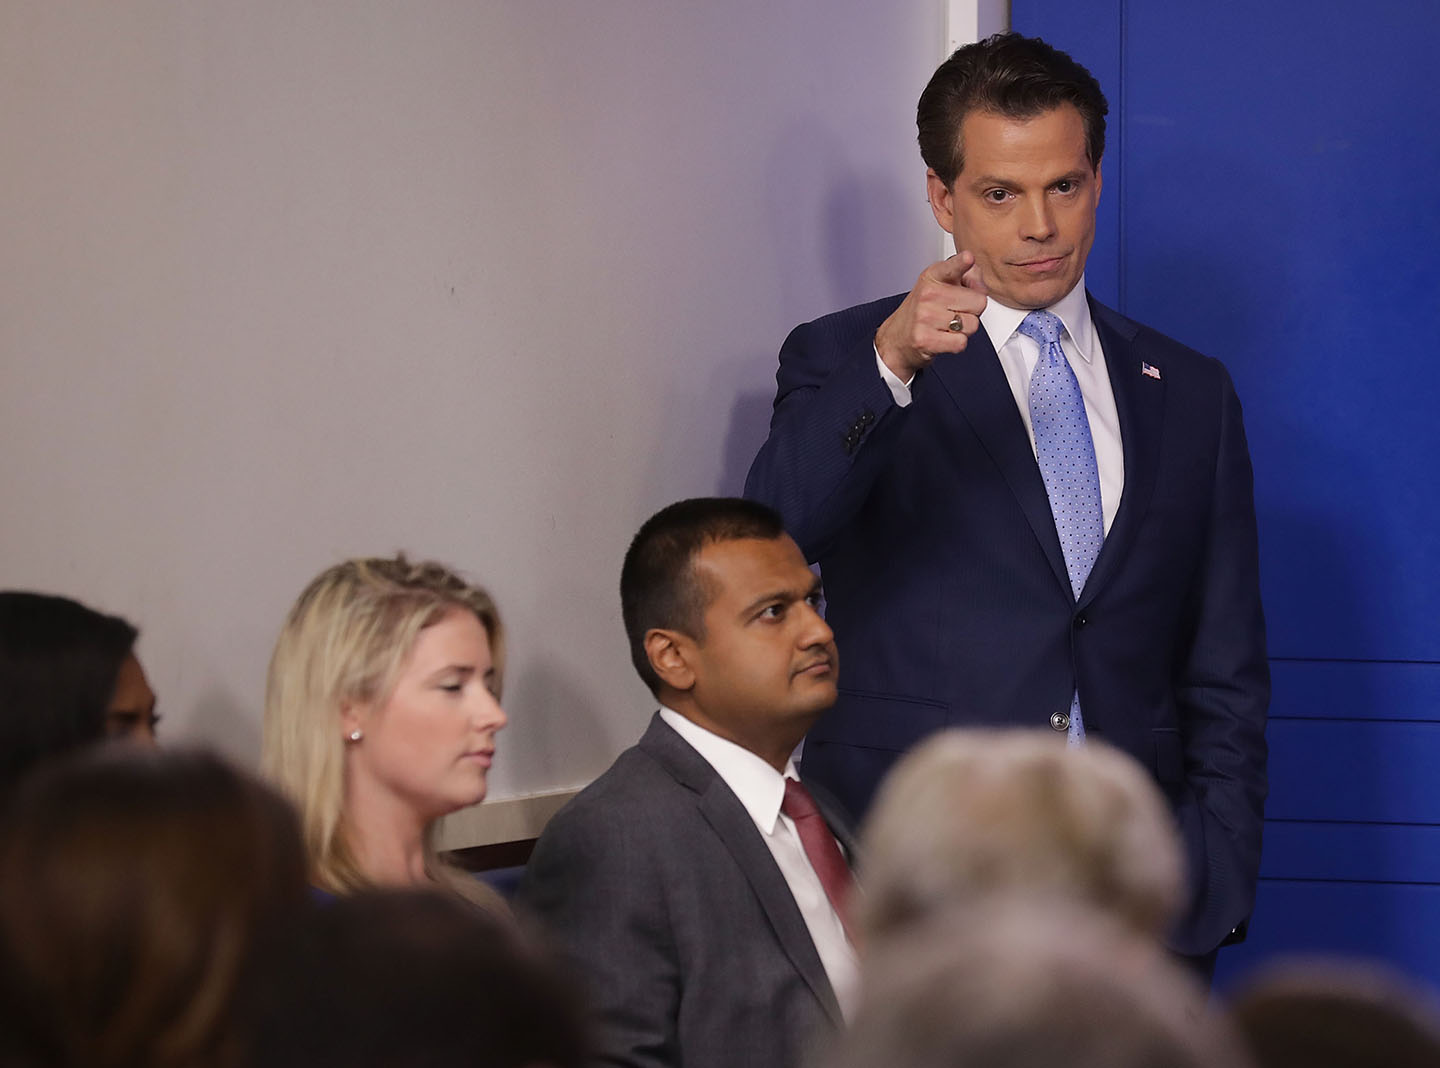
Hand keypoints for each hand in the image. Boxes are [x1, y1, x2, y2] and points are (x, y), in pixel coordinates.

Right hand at [874, 252, 987, 380]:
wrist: (898, 338)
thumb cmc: (925, 310)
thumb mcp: (943, 284)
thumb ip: (969, 277)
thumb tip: (981, 287)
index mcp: (933, 276)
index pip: (952, 267)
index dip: (962, 263)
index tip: (968, 258)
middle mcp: (928, 294)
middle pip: (979, 302)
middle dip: (973, 311)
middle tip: (954, 311)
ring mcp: (925, 316)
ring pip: (972, 325)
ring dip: (964, 329)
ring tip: (948, 325)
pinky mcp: (925, 339)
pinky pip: (961, 342)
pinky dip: (956, 344)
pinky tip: (943, 338)